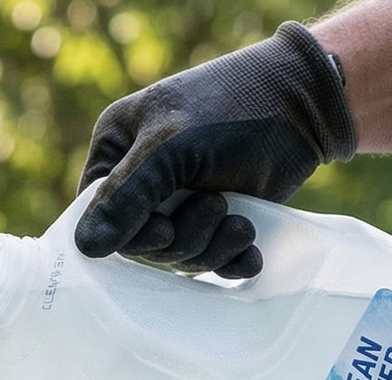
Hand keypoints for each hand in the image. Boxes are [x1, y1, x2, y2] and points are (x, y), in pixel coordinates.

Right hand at [75, 21, 355, 277]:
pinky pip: (211, 263)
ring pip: (177, 256)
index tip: (164, 227)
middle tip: (216, 205)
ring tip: (240, 220)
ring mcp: (180, 203)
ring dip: (211, 247)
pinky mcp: (216, 222)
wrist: (305, 105)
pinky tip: (251, 253)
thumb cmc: (231, 108)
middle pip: (142, 244)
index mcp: (116, 150)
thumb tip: (85, 248)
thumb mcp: (170, 147)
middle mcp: (143, 179)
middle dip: (182, 237)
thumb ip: (126, 197)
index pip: (97, 214)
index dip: (130, 234)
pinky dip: (231, 261)